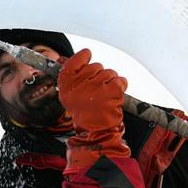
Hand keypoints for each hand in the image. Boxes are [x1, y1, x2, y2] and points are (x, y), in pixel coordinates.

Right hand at [57, 49, 130, 172]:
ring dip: (110, 82)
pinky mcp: (111, 90)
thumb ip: (72, 76)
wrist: (95, 131)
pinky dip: (121, 86)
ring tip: (104, 96)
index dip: (83, 57)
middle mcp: (79, 83)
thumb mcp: (69, 95)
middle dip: (100, 75)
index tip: (87, 57)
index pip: (75, 59)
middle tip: (96, 91)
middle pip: (96, 65)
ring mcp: (96, 86)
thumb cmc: (84, 113)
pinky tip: (114, 96)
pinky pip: (120, 79)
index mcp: (66, 83)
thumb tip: (76, 55)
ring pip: (109, 72)